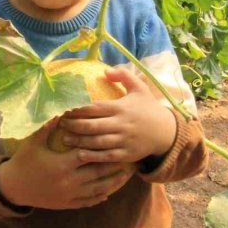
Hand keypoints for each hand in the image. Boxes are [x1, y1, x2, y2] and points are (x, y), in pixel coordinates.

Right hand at [0, 118, 134, 209]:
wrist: (12, 187)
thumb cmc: (23, 162)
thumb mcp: (34, 142)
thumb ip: (48, 127)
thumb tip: (61, 110)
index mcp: (62, 164)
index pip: (88, 155)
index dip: (102, 148)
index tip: (116, 142)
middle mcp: (69, 181)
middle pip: (98, 173)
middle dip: (115, 166)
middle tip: (130, 159)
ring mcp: (69, 194)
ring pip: (97, 189)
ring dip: (113, 183)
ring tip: (126, 175)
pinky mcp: (67, 204)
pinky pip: (88, 201)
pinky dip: (100, 197)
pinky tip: (109, 192)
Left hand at [58, 66, 176, 164]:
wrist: (166, 132)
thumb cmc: (148, 109)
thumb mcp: (140, 88)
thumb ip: (124, 76)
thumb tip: (106, 70)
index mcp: (121, 108)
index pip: (94, 108)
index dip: (77, 109)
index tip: (64, 109)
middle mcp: (121, 124)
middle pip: (92, 126)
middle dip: (73, 125)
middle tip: (60, 124)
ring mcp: (123, 141)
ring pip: (96, 142)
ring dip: (78, 141)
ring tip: (64, 139)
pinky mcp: (126, 154)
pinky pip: (106, 156)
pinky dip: (92, 156)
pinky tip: (80, 154)